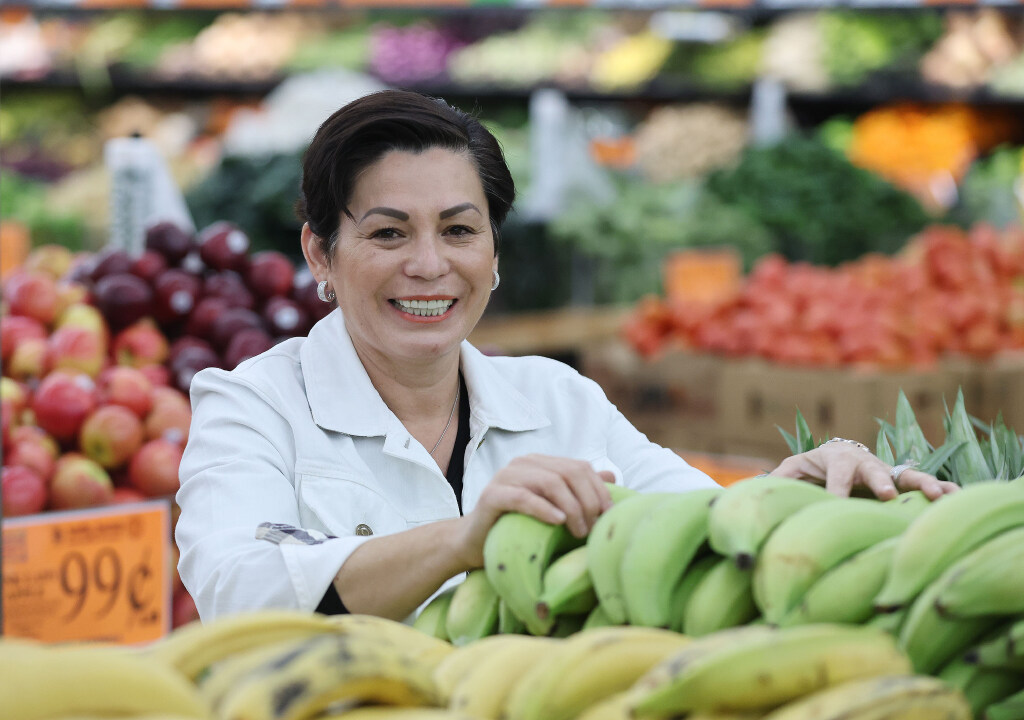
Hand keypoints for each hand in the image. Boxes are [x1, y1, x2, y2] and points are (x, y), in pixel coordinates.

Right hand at [456, 454, 614, 568]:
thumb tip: (611, 475)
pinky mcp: (491, 495)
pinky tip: (558, 522)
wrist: (474, 543)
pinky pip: (522, 497)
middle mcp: (523, 464)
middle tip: (593, 528)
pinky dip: (544, 508)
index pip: (579, 467)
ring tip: (579, 531)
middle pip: (568, 473)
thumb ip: (579, 491)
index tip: (608, 516)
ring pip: (548, 482)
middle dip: (587, 501)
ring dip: (570, 508)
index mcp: (540, 463)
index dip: (599, 490)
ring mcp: (505, 476)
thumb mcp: (554, 509)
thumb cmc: (518, 527)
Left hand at [770, 442, 958, 500]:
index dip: (836, 490)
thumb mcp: (794, 470)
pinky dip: (942, 490)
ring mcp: (886, 471)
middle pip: (873, 469)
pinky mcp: (902, 482)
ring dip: (922, 484)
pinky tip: (957, 500)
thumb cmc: (813, 467)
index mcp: (837, 458)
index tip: (836, 505)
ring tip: (940, 496)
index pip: (836, 475)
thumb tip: (758, 489)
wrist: (837, 456)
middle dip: (879, 481)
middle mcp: (865, 462)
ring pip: (906, 474)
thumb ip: (780, 478)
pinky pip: (924, 485)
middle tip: (886, 495)